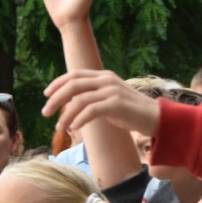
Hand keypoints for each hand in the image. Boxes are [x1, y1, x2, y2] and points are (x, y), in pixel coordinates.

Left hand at [43, 69, 161, 136]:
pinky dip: (79, 119)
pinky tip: (74, 128)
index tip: (46, 95)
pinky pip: (91, 110)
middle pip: (73, 84)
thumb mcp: (110, 100)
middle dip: (56, 98)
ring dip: (65, 114)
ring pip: (80, 99)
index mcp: (104, 76)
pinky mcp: (117, 104)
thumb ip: (93, 98)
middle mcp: (106, 80)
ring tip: (59, 127)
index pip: (74, 74)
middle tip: (45, 113)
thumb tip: (72, 105)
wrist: (157, 118)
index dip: (57, 83)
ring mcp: (112, 91)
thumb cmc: (132, 113)